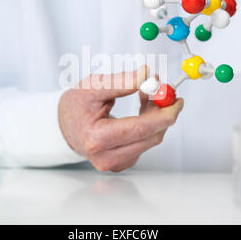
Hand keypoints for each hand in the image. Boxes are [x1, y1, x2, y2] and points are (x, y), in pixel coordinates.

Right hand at [58, 66, 183, 171]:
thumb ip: (121, 81)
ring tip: (146, 95)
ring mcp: (114, 163)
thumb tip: (148, 76)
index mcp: (96, 139)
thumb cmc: (76, 105)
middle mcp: (106, 157)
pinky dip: (148, 125)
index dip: (163, 114)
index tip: (177, 100)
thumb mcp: (93, 86)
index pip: (140, 129)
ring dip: (155, 117)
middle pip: (150, 137)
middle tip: (165, 92)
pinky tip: (140, 111)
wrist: (63, 124)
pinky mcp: (121, 163)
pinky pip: (144, 143)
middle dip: (163, 113)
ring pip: (150, 140)